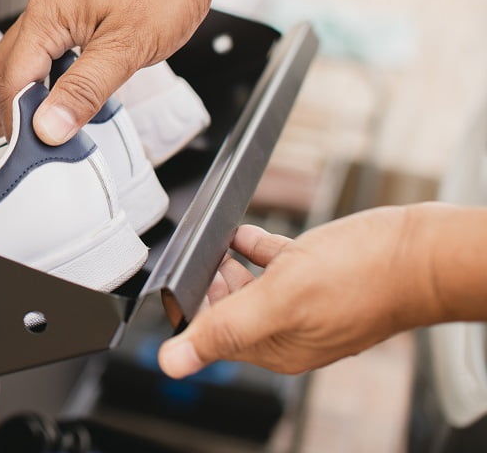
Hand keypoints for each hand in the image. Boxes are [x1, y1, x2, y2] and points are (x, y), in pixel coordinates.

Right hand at [0, 0, 226, 140]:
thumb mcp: (127, 47)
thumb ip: (85, 90)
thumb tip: (48, 127)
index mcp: (47, 12)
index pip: (11, 78)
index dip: (15, 119)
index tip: (28, 152)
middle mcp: (46, 4)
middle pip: (7, 66)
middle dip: (10, 108)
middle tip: (27, 146)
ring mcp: (61, 2)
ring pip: (27, 55)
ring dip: (29, 91)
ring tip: (46, 125)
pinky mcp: (79, 4)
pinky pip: (48, 44)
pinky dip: (48, 74)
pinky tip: (67, 90)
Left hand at [158, 207, 436, 377]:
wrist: (424, 254)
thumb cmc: (363, 278)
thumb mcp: (280, 300)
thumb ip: (224, 329)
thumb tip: (172, 363)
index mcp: (278, 348)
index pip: (218, 337)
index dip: (196, 308)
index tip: (184, 280)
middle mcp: (293, 330)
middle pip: (233, 312)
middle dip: (212, 285)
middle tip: (197, 258)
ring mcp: (310, 303)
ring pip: (254, 287)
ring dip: (229, 266)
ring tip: (213, 245)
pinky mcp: (323, 275)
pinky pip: (277, 264)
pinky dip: (255, 249)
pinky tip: (242, 233)